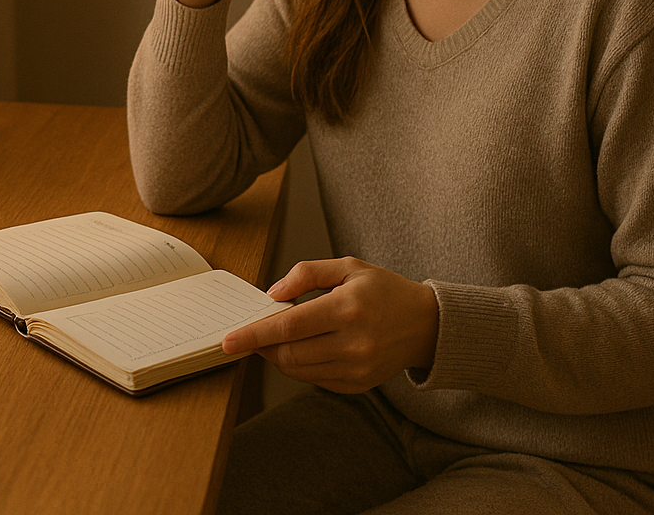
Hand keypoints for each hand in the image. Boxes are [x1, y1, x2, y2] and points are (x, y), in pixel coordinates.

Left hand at [221, 257, 438, 392]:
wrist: (425, 325)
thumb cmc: (383, 290)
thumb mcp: (348, 267)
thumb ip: (307, 273)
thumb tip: (272, 293)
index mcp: (347, 309)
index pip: (288, 326)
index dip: (254, 334)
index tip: (228, 341)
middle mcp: (352, 343)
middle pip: (288, 353)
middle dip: (263, 346)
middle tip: (253, 334)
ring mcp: (356, 369)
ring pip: (298, 370)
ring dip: (278, 357)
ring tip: (277, 339)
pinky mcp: (358, 385)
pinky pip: (314, 380)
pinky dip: (300, 366)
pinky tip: (304, 349)